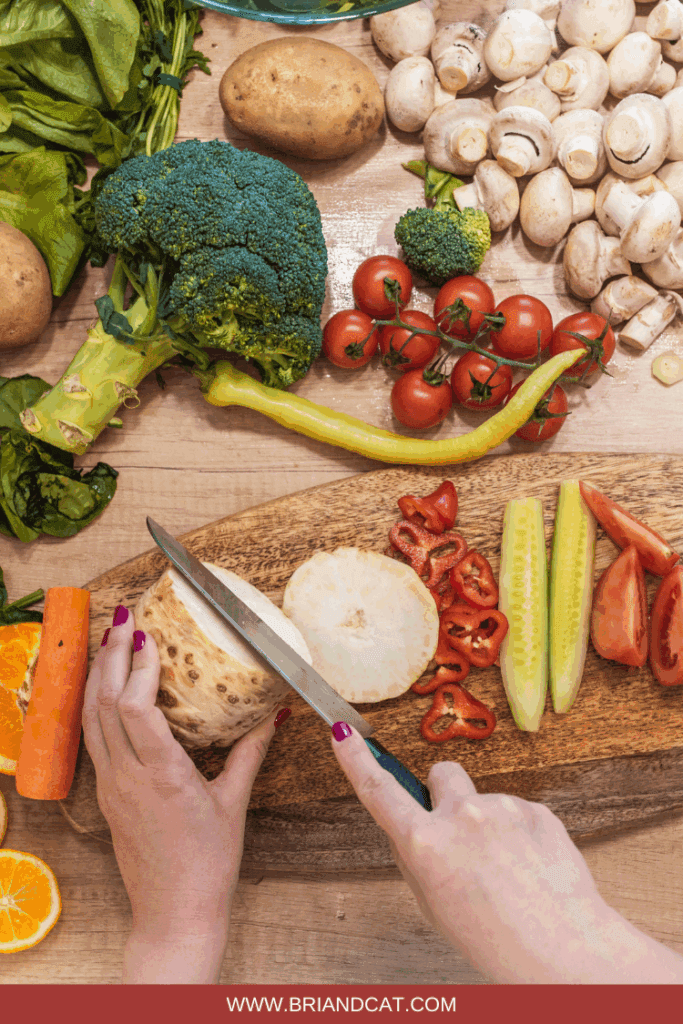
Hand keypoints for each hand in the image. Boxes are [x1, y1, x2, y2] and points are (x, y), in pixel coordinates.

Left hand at [82, 605, 288, 982]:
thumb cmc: (208, 864)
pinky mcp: (106, 795)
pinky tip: (106, 688)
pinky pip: (93, 739)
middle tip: (124, 619)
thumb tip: (275, 714)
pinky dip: (96, 705)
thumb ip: (251, 753)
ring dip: (98, 676)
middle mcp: (127, 778)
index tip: (148, 636)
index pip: (135, 709)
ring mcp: (111, 787)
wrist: (174, 913)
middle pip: (104, 704)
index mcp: (161, 776)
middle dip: (111, 655)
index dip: (137, 668)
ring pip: (90, 719)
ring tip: (109, 641)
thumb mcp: (234, 803)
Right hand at [331, 725, 682, 983]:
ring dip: (489, 825)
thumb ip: (417, 858)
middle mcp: (461, 816)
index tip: (341, 731)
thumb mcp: (433, 906)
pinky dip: (520, 835)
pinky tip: (531, 870)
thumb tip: (413, 827)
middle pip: (441, 775)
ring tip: (509, 873)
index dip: (355, 759)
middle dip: (446, 795)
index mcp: (426, 845)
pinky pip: (517, 813)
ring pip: (484, 801)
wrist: (565, 951)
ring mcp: (502, 808)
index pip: (379, 791)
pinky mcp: (537, 810)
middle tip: (462, 835)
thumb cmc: (496, 941)